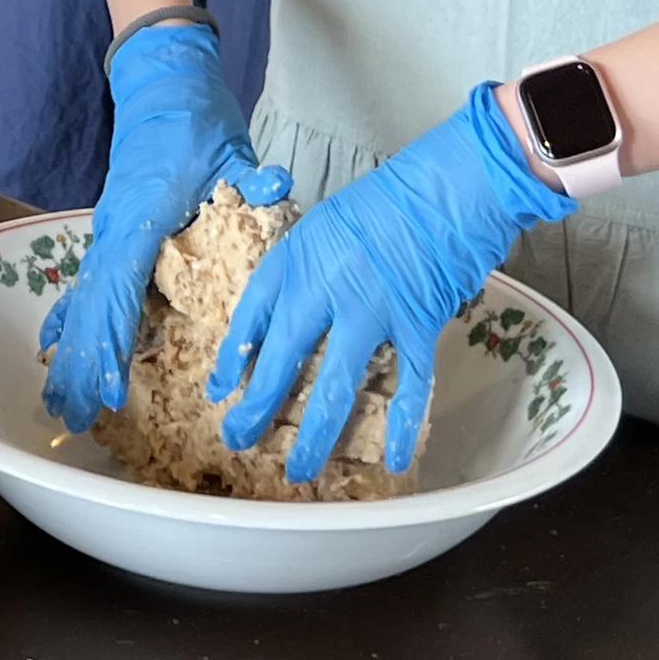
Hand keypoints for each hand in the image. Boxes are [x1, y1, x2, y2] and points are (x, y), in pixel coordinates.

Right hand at [41, 22, 291, 432]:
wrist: (163, 83)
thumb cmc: (196, 119)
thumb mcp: (229, 147)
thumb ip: (250, 175)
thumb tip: (276, 183)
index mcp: (141, 215)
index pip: (122, 288)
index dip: (116, 342)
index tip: (113, 390)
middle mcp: (114, 228)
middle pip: (91, 306)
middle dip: (83, 364)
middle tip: (75, 417)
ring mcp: (106, 230)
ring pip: (82, 300)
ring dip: (71, 352)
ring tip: (60, 403)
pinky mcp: (110, 230)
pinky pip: (85, 284)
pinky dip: (69, 318)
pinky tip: (54, 349)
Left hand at [207, 82, 575, 482]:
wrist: (442, 189)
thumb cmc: (383, 203)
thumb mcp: (321, 228)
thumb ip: (302, 274)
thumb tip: (287, 323)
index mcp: (294, 259)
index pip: (250, 316)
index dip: (231, 358)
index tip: (217, 390)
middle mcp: (322, 289)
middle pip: (279, 359)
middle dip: (255, 407)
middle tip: (238, 439)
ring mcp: (369, 312)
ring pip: (332, 385)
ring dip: (314, 434)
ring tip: (299, 470)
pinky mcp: (414, 327)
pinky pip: (406, 387)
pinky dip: (403, 426)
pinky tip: (395, 460)